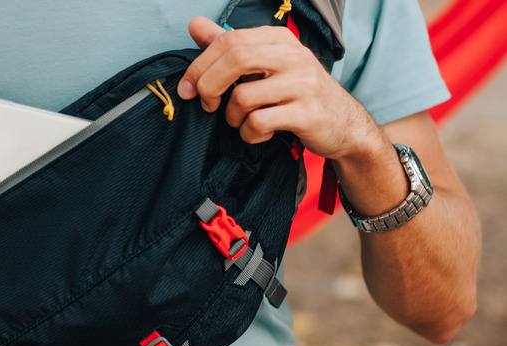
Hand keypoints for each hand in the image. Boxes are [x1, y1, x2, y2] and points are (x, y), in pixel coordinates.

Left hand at [178, 17, 382, 160]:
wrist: (344, 125)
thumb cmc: (297, 94)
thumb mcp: (266, 65)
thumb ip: (230, 47)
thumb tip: (195, 25)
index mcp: (279, 40)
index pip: (228, 40)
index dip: (199, 65)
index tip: (186, 88)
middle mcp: (293, 56)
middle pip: (235, 59)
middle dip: (208, 85)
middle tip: (207, 105)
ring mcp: (303, 84)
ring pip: (243, 97)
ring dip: (232, 117)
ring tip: (241, 122)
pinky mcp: (308, 114)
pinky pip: (259, 122)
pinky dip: (249, 134)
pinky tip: (259, 133)